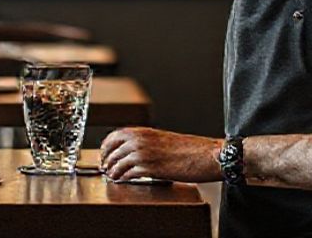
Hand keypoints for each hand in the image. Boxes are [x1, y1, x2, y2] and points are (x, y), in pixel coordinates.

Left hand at [99, 127, 221, 182]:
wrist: (206, 155)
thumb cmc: (190, 148)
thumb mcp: (163, 139)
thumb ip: (147, 142)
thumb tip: (133, 151)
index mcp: (144, 132)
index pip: (115, 136)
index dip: (106, 147)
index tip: (105, 153)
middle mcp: (141, 141)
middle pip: (112, 151)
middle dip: (107, 160)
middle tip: (106, 167)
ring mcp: (144, 154)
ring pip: (118, 164)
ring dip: (113, 171)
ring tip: (113, 176)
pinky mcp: (150, 169)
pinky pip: (128, 174)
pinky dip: (123, 178)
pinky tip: (123, 180)